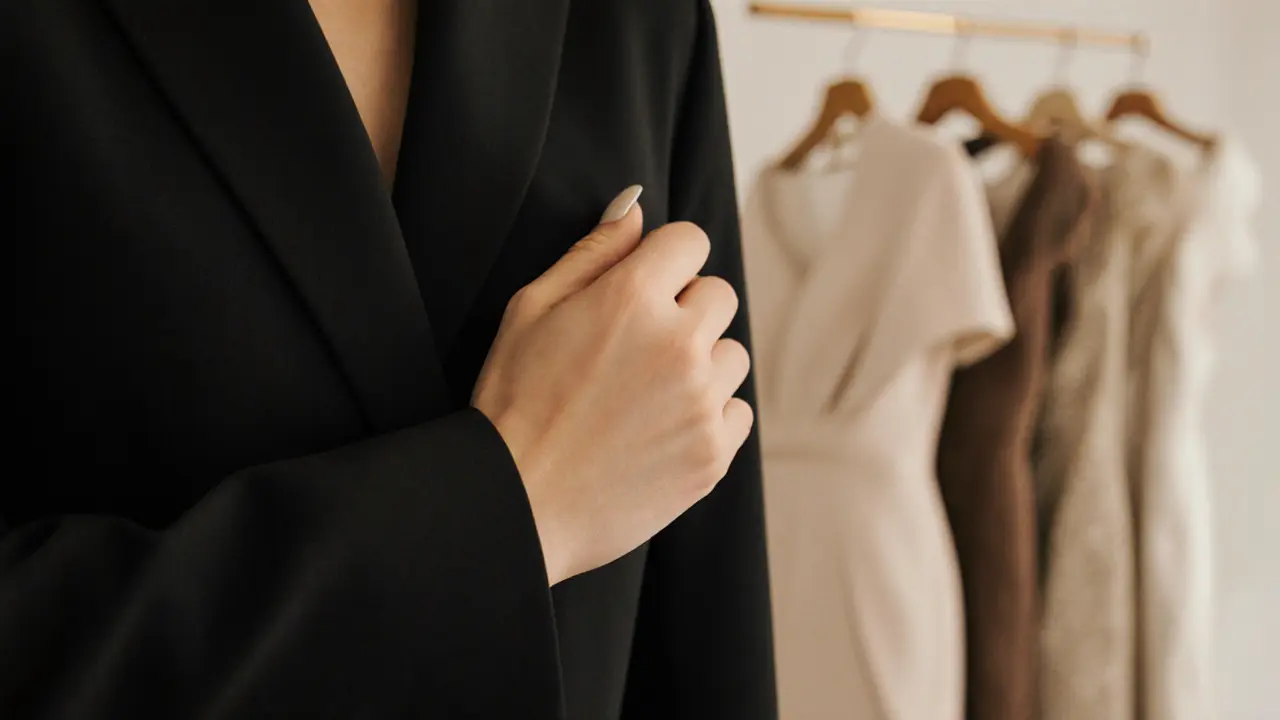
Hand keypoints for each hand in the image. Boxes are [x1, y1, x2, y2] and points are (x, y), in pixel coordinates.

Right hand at [472, 186, 753, 585]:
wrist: (516, 505)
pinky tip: (660, 432)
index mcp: (632, 297)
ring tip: (645, 397)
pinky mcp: (713, 454)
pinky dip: (709, 418)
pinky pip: (738, 412)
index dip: (665, 262)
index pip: (691, 241)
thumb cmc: (512, 402)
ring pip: (732, 355)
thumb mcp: (530, 310)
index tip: (643, 290)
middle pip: (718, 296)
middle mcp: (679, 344)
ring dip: (701, 366)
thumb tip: (636, 205)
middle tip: (634, 351)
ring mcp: (702, 402)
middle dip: (684, 312)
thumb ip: (592, 252)